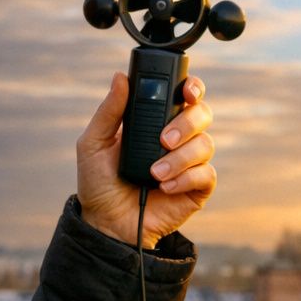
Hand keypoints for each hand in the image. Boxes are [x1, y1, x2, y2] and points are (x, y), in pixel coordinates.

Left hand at [76, 71, 214, 248]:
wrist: (105, 222)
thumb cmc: (99, 182)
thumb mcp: (93, 143)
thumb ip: (109, 111)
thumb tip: (120, 77)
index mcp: (156, 120)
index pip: (184, 95)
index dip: (193, 87)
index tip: (187, 91)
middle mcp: (178, 138)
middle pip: (202, 113)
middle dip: (186, 123)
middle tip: (163, 139)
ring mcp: (189, 163)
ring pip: (205, 144)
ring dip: (180, 157)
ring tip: (155, 173)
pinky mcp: (196, 188)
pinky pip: (206, 174)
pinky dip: (186, 178)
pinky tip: (165, 188)